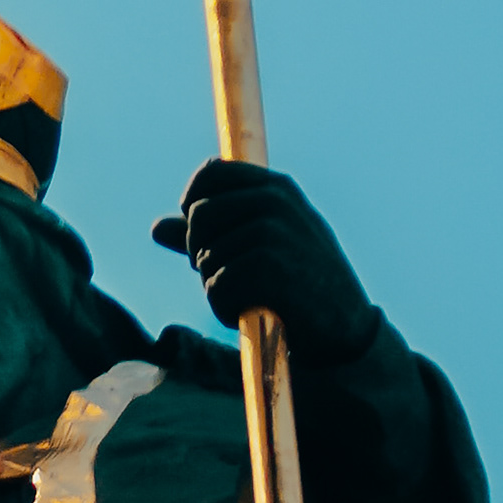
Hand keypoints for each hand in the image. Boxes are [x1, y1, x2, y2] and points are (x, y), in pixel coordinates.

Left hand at [150, 160, 381, 356]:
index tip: (204, 237)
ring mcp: (274, 232)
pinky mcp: (270, 268)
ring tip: (252, 298)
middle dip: (201, 254)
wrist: (345, 329)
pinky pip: (217, 287)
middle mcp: (275, 202)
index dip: (193, 204)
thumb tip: (157, 228)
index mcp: (276, 188)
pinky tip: (254, 312)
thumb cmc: (298, 286)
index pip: (211, 173)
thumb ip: (210, 234)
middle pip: (198, 217)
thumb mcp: (260, 248)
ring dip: (217, 289)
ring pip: (205, 257)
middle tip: (230, 277)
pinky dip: (225, 309)